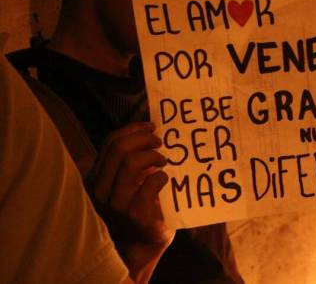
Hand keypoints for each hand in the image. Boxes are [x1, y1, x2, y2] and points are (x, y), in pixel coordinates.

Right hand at [88, 122, 173, 281]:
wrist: (142, 244)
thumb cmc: (139, 207)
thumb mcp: (130, 180)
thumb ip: (132, 159)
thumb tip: (152, 128)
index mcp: (97, 176)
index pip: (110, 142)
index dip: (133, 129)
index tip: (151, 125)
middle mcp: (100, 189)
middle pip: (119, 149)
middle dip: (144, 139)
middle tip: (160, 141)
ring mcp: (115, 203)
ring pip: (130, 163)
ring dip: (152, 156)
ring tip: (164, 160)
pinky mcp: (133, 214)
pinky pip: (149, 183)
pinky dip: (161, 176)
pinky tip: (165, 179)